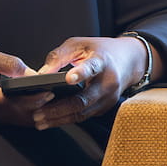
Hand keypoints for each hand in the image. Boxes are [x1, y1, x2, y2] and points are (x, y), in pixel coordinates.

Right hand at [0, 47, 49, 129]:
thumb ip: (9, 63)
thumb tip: (30, 72)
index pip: (19, 103)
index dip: (37, 98)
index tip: (51, 89)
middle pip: (24, 116)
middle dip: (42, 107)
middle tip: (59, 95)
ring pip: (22, 121)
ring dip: (39, 112)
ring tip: (55, 100)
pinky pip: (17, 119)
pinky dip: (30, 113)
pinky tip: (41, 104)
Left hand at [26, 35, 149, 129]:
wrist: (128, 61)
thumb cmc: (101, 51)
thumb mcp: (79, 44)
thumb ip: (59, 56)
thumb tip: (41, 74)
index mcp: (102, 62)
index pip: (92, 68)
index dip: (81, 73)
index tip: (69, 79)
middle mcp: (108, 83)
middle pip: (83, 100)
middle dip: (58, 109)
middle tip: (38, 112)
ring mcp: (108, 98)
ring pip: (82, 113)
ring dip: (59, 119)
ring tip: (39, 121)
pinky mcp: (105, 108)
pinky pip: (84, 116)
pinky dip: (66, 119)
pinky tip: (51, 120)